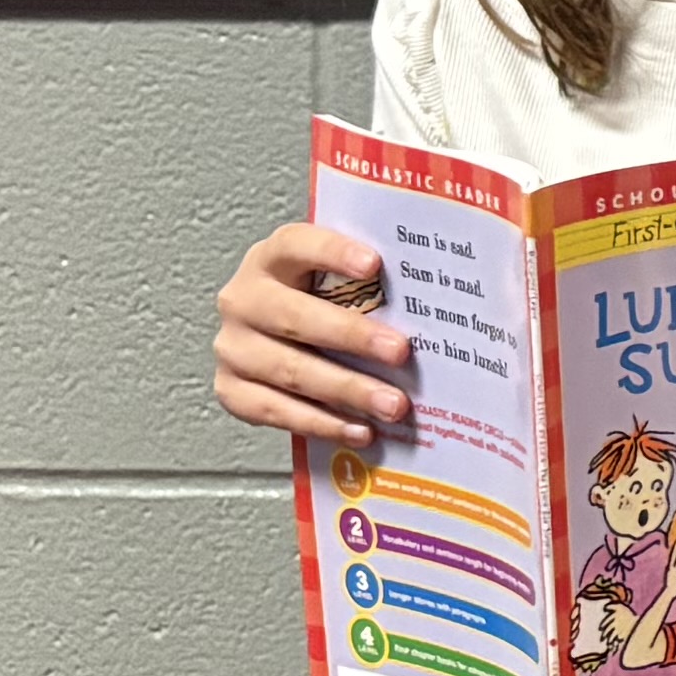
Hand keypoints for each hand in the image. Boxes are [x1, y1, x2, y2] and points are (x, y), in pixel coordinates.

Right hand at [215, 221, 409, 441]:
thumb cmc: (321, 305)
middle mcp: (243, 300)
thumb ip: (373, 281)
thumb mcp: (340, 281)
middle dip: (352, 336)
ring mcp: (234, 347)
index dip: (333, 253)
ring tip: (393, 404)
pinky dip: (322, 424)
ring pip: (289, 370)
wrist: (277, 340)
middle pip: (294, 316)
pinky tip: (360, 430)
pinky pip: (276, 411)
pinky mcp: (231, 389)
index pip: (297, 245)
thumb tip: (443, 294)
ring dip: (347, 390)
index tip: (374, 265)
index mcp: (271, 259)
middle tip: (400, 352)